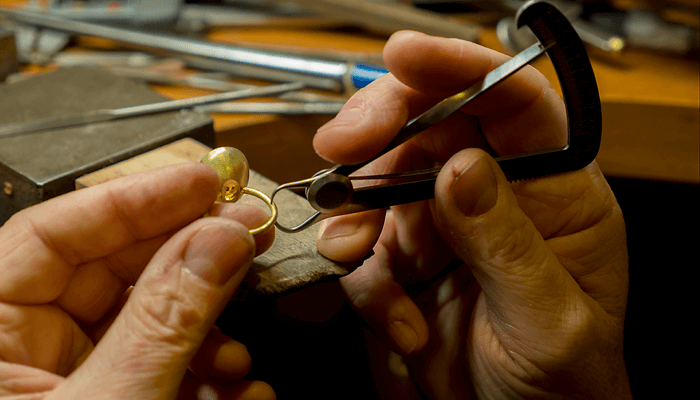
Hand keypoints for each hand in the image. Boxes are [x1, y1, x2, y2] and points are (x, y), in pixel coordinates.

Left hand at [0, 163, 275, 398]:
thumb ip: (166, 320)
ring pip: (143, 321)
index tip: (205, 182)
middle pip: (112, 270)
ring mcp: (63, 379)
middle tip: (247, 235)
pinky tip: (235, 386)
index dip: (135, 198)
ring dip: (206, 332)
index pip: (53, 233)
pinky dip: (201, 374)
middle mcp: (19, 348)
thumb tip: (218, 241)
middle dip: (191, 259)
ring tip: (239, 352)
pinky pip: (154, 366)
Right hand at [314, 31, 630, 398]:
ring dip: (358, 213)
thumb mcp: (550, 321)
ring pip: (383, 179)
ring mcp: (445, 226)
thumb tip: (463, 169)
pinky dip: (365, 280)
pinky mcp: (405, 261)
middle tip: (342, 145)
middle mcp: (497, 197)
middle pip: (434, 125)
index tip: (404, 57)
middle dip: (381, 126)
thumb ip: (507, 243)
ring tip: (358, 253)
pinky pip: (366, 247)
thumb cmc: (567, 386)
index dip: (460, 67)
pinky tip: (398, 321)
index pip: (514, 103)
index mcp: (556, 193)